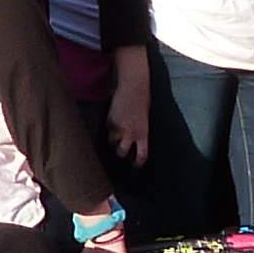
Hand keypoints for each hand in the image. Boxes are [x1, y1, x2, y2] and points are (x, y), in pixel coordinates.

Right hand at [104, 47, 150, 166]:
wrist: (134, 87)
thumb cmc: (142, 101)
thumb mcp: (144, 120)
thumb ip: (139, 132)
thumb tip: (133, 142)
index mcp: (143, 134)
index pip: (141, 155)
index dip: (137, 163)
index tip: (134, 165)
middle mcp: (131, 133)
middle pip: (121, 152)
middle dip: (120, 152)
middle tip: (121, 148)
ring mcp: (118, 128)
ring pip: (112, 142)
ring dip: (114, 138)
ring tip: (118, 129)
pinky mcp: (109, 121)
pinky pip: (108, 128)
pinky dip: (110, 126)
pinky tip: (115, 117)